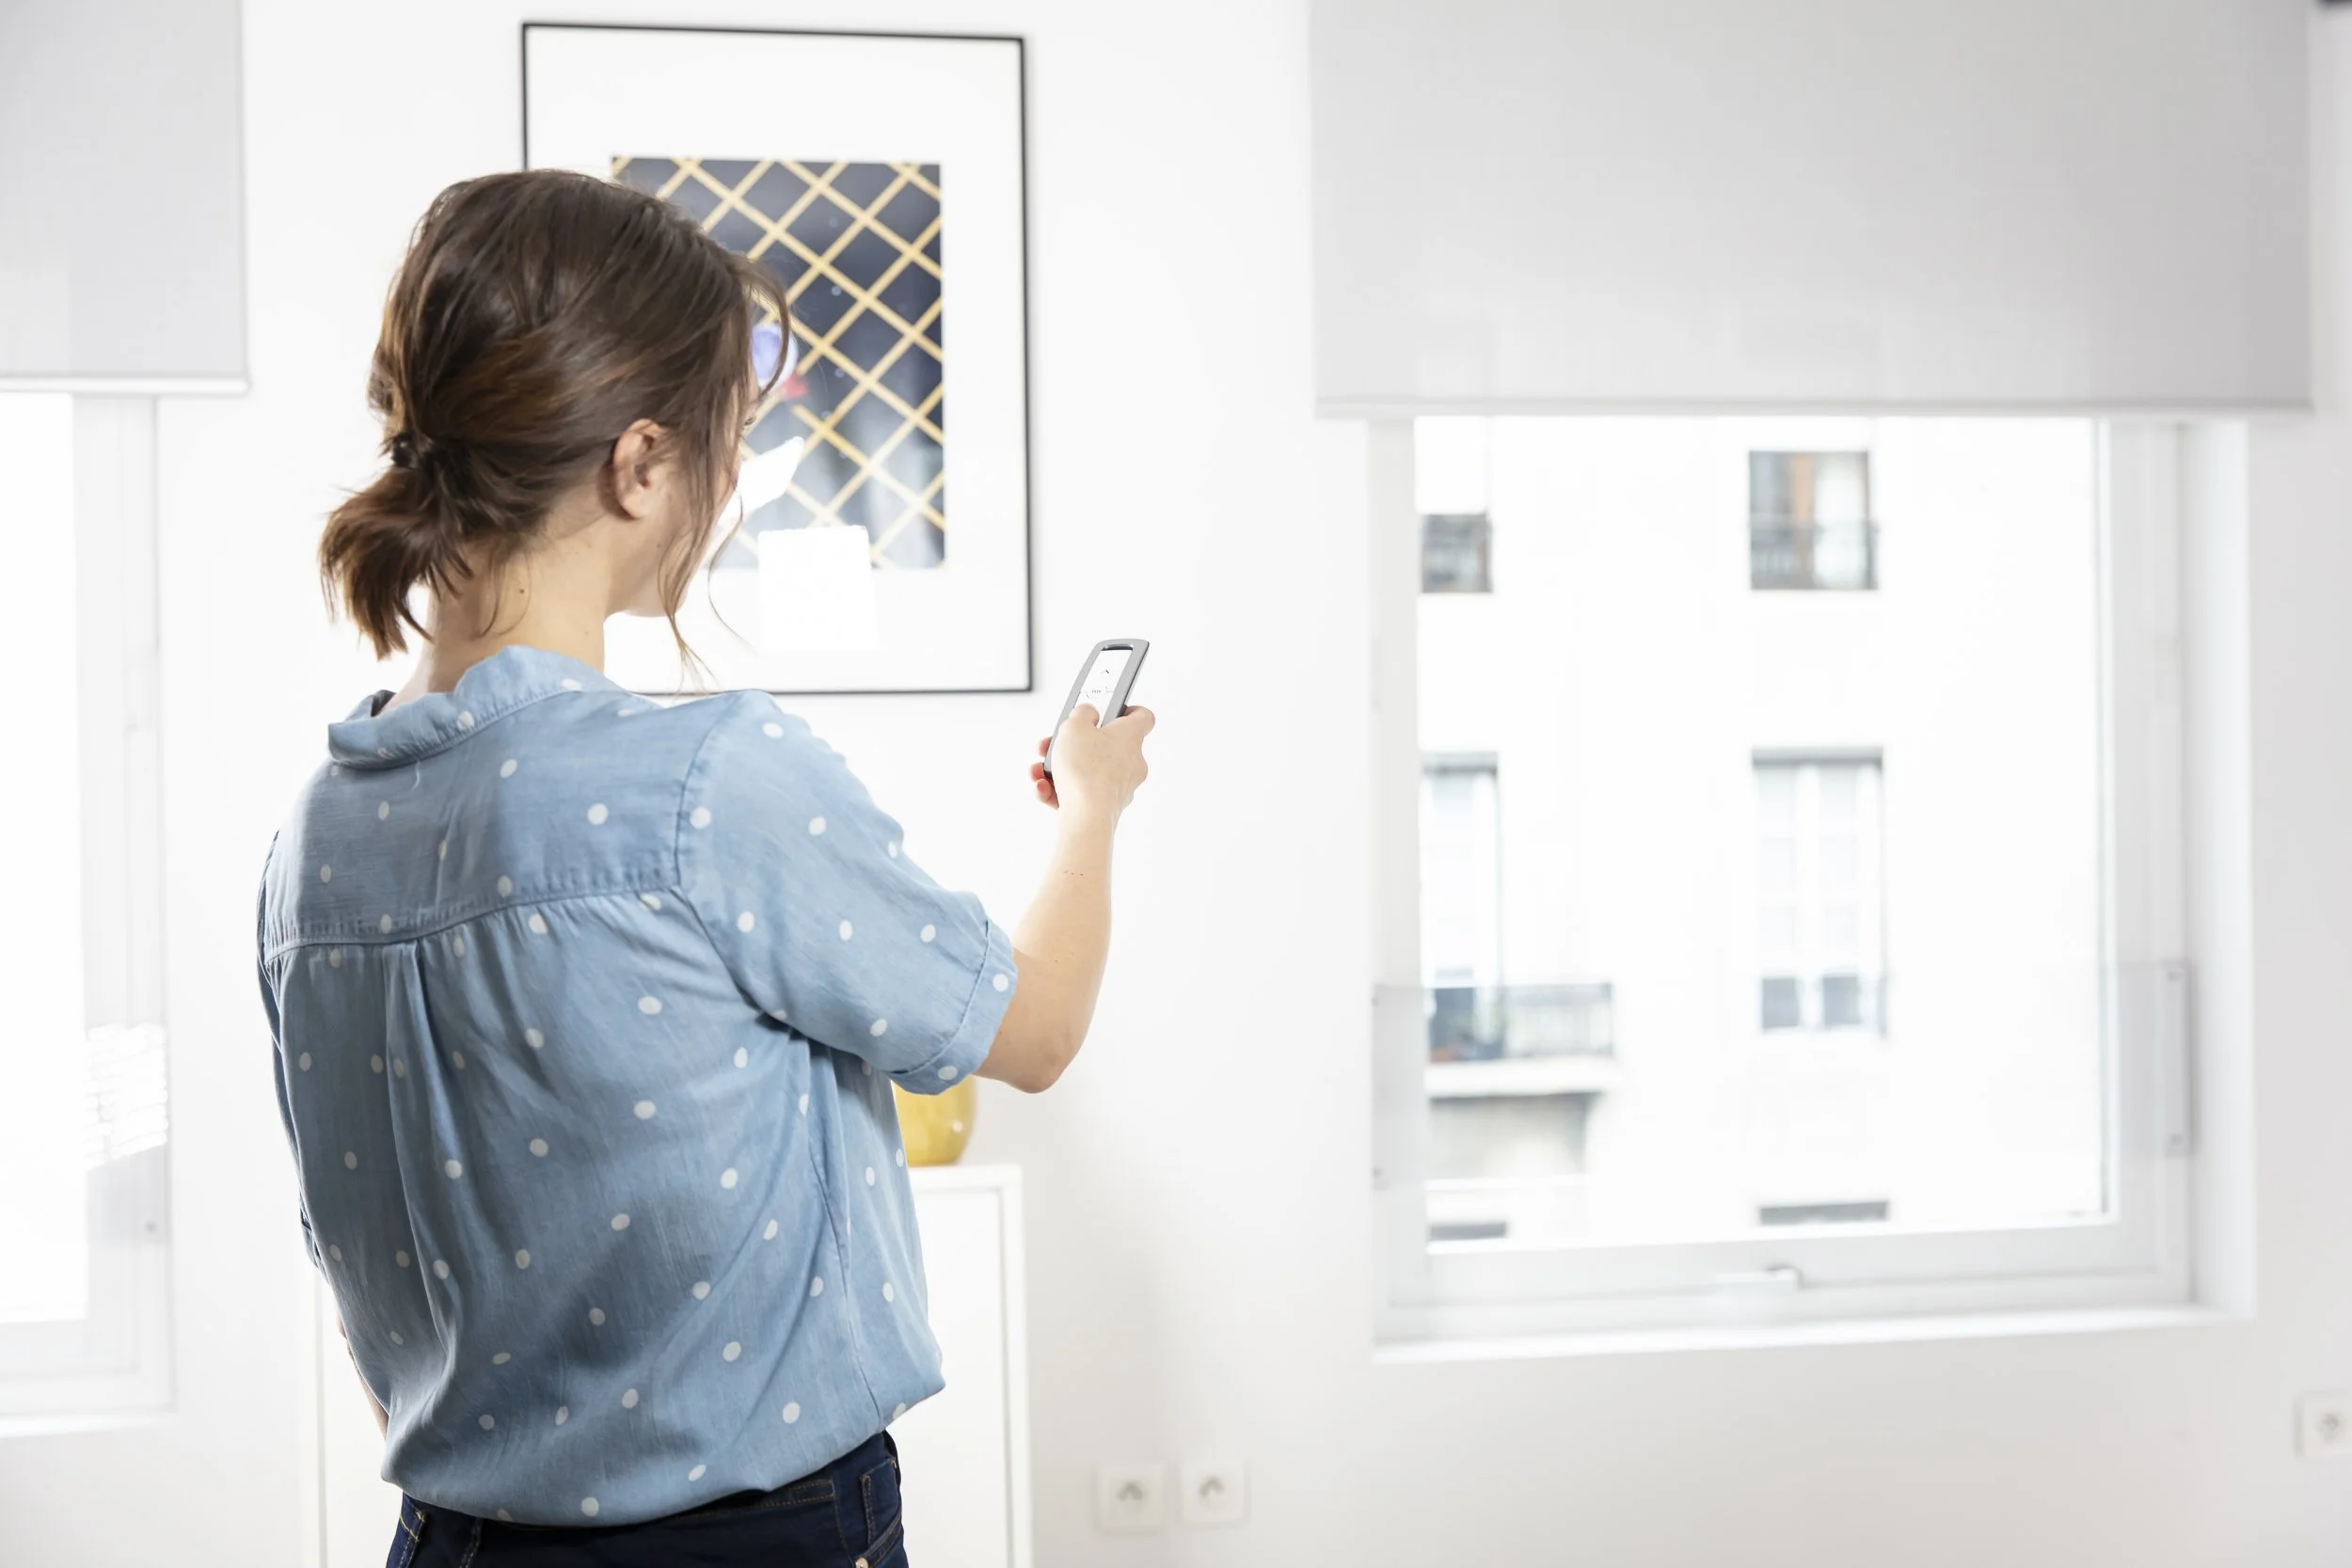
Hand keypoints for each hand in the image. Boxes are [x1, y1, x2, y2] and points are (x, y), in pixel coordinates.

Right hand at [1028, 704, 1152, 816]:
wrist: (1087, 817)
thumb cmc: (1086, 770)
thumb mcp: (1075, 726)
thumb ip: (1081, 713)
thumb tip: (1088, 714)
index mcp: (1131, 737)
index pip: (1142, 717)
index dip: (1127, 710)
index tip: (1111, 710)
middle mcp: (1131, 762)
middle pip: (1103, 746)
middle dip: (1072, 744)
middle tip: (1052, 743)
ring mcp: (1120, 787)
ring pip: (1086, 771)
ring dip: (1059, 768)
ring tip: (1039, 770)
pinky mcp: (1105, 807)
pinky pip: (1079, 793)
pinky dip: (1059, 791)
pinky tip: (1043, 789)